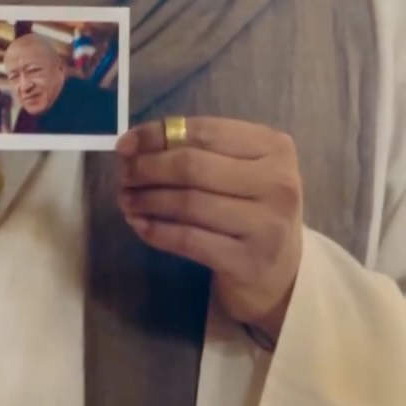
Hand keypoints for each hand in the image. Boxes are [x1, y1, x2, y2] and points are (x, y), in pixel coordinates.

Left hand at [117, 117, 303, 344]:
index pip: (204, 131)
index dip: (158, 135)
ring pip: (188, 203)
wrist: (282, 275)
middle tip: (123, 175)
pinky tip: (139, 225)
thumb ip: (198, 150)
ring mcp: (266, 225)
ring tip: (126, 199)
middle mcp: (277, 182)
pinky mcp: (248, 262)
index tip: (125, 144)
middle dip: (148, 168)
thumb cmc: (253, 208)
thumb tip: (134, 144)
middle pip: (194, 166)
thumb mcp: (239, 170)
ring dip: (147, 200)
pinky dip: (157, 231)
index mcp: (274, 147)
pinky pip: (189, 240)